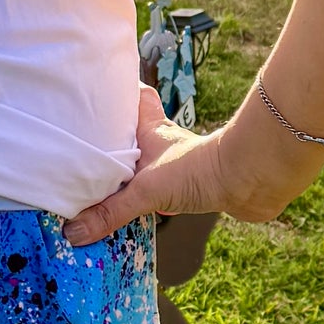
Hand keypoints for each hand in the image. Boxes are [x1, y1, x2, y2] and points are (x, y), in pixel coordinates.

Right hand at [60, 83, 323, 245]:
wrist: (249, 183)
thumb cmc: (199, 169)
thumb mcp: (146, 190)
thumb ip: (110, 212)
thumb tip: (74, 232)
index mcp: (150, 130)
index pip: (136, 97)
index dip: (121, 91)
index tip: (97, 93)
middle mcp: (162, 144)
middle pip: (134, 133)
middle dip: (113, 140)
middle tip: (84, 149)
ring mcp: (175, 166)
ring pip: (144, 164)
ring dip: (127, 175)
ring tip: (96, 188)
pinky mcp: (188, 188)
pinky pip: (156, 192)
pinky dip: (143, 203)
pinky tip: (128, 216)